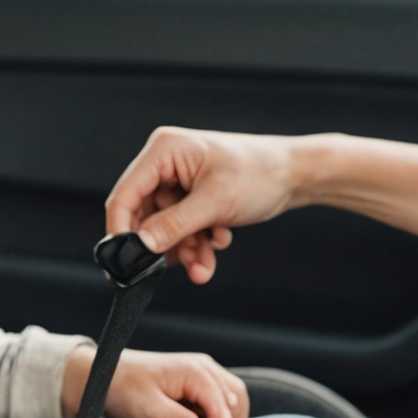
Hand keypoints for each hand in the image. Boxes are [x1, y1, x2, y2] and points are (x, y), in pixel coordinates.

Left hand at [60, 347, 249, 417]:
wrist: (109, 376)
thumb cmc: (126, 389)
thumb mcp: (146, 408)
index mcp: (193, 370)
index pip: (220, 399)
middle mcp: (204, 367)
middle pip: (234, 398)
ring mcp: (204, 373)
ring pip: (232, 398)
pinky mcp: (200, 383)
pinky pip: (222, 399)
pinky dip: (219, 415)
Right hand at [103, 127, 304, 282]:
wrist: (296, 176)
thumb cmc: (261, 174)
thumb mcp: (215, 203)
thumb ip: (174, 225)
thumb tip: (141, 245)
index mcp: (164, 151)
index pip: (126, 194)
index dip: (121, 230)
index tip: (126, 262)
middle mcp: (166, 163)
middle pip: (144, 216)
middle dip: (166, 246)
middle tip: (183, 266)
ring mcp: (178, 181)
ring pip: (165, 227)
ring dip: (185, 248)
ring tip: (205, 263)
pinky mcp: (191, 196)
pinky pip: (181, 227)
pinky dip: (196, 242)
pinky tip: (217, 241)